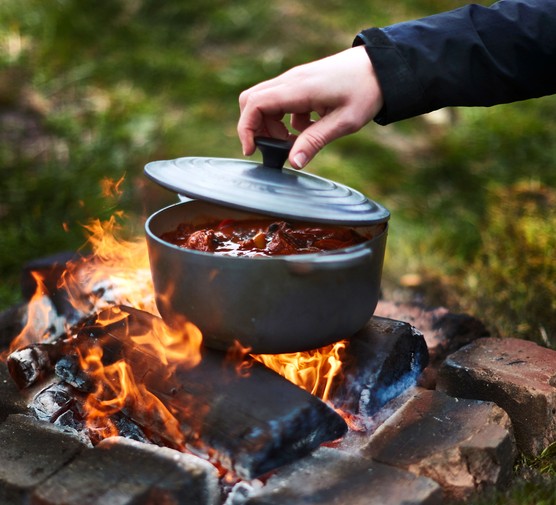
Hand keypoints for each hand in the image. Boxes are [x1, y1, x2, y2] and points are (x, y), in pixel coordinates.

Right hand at [238, 46, 383, 167]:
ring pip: (265, 102)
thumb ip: (315, 141)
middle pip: (252, 101)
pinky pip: (281, 102)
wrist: (382, 66)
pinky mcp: (302, 83)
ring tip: (294, 142)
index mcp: (298, 88)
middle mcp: (291, 80)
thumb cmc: (366, 91)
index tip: (253, 151)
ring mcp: (295, 79)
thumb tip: (293, 163)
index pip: (255, 104)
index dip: (246, 129)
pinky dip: (286, 120)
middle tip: (275, 148)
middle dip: (256, 128)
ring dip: (272, 126)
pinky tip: (308, 129)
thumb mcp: (344, 122)